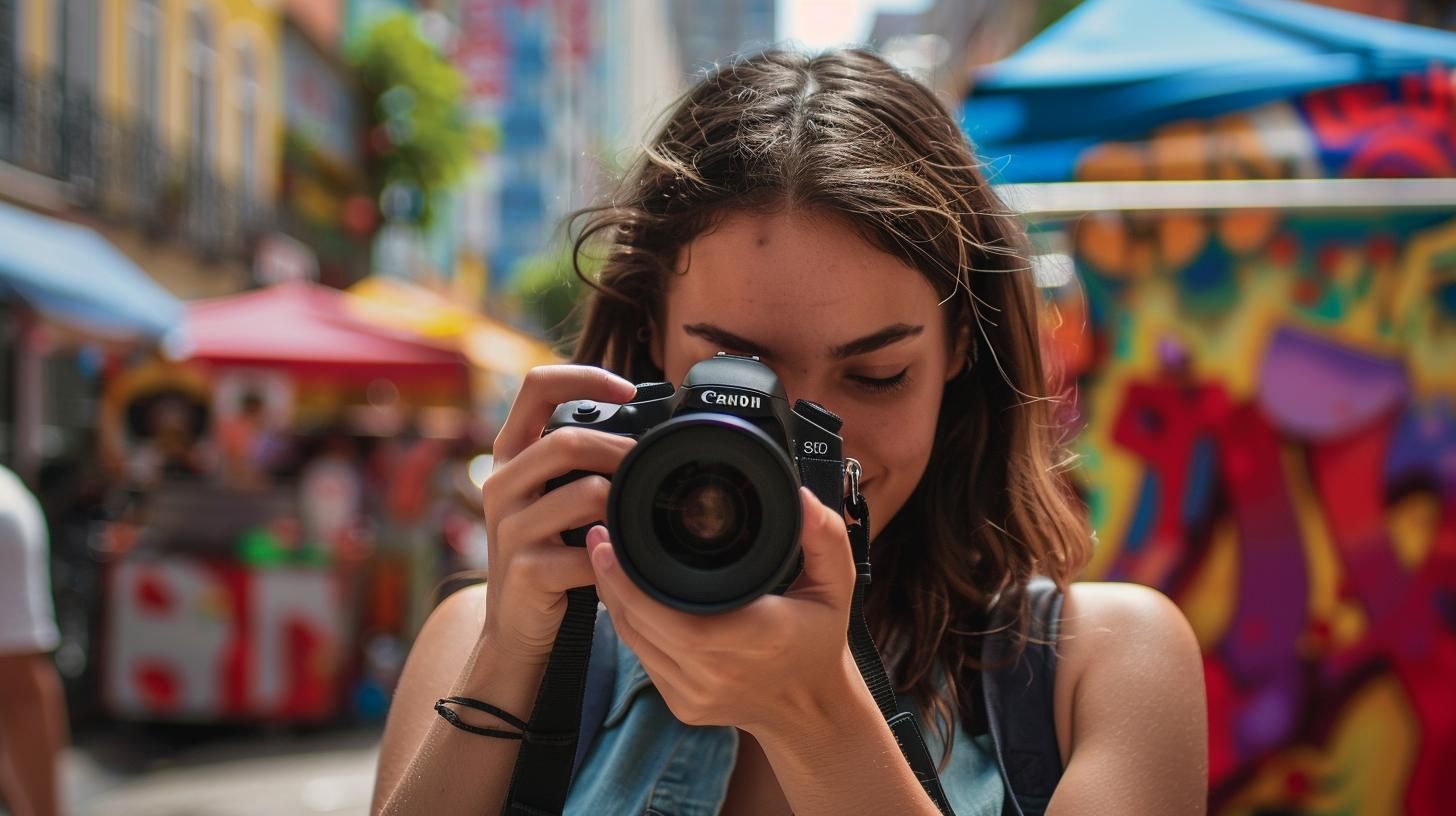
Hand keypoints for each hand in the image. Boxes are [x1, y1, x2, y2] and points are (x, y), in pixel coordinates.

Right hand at [479, 365, 638, 663]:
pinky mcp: (525, 569)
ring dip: (626, 503)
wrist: (516, 625)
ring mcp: (509, 527)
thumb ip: (582, 460)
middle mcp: (501, 482)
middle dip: (622, 451)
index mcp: (511, 453)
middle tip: (652, 467)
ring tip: (641, 515)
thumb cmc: (552, 549)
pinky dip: (616, 554)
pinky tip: (622, 559)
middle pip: (567, 441)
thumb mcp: (554, 494)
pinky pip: (588, 551)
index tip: (629, 389)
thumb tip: (652, 425)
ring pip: (586, 493)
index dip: (585, 376)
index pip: (536, 386)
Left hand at [586, 486, 860, 736]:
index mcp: (753, 638)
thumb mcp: (836, 585)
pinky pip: (642, 659)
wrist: (811, 710)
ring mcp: (695, 695)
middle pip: (639, 623)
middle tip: (599, 535)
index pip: (672, 614)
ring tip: (603, 557)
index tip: (611, 540)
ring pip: (634, 641)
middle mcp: (717, 673)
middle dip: (611, 579)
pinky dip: (630, 624)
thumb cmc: (820, 639)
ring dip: (613, 600)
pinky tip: (622, 595)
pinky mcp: (682, 706)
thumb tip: (803, 500)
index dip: (630, 581)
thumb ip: (825, 538)